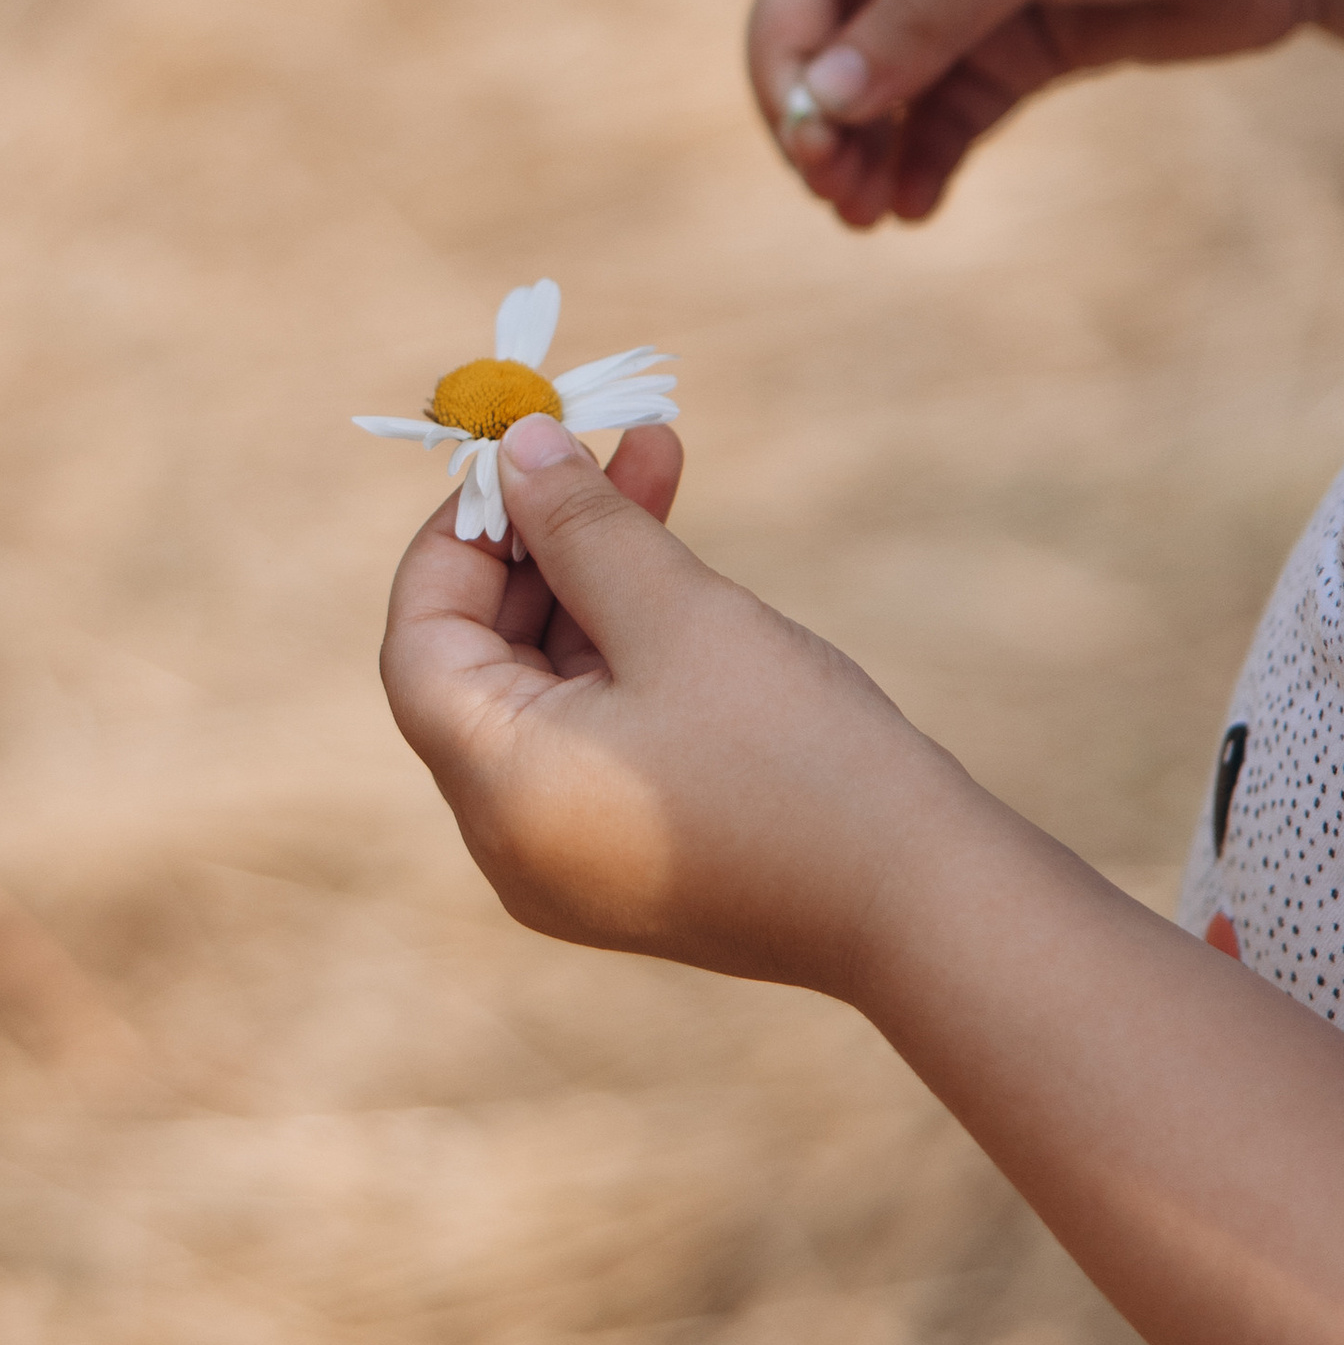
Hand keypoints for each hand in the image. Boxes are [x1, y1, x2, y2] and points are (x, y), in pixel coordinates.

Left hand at [379, 415, 967, 990]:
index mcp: (499, 791)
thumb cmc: (795, 755)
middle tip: (607, 440)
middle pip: (482, 661)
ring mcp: (574, 858)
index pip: (420, 642)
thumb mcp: (678, 615)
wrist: (923, 903)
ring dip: (594, 580)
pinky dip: (625, 648)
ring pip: (548, 688)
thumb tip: (518, 447)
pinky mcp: (634, 860)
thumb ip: (583, 527)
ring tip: (662, 466)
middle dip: (543, 542)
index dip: (461, 536)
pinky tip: (681, 569)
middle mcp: (513, 840)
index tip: (521, 451)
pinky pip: (597, 732)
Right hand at [746, 0, 1343, 227]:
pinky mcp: (1044, 39)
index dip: (785, 45)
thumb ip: (921, 6)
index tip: (798, 132)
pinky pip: (957, 106)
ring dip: (867, 145)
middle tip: (828, 191)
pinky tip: (915, 205)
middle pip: (838, 24)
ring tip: (865, 214)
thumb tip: (824, 98)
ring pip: (892, 78)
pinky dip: (928, 155)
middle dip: (820, 108)